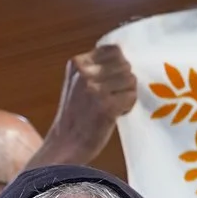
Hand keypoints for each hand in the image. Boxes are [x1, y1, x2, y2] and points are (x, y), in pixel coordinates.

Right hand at [34, 43, 139, 166]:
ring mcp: (94, 89)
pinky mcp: (106, 106)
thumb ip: (96, 68)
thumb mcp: (77, 83)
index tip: (108, 84)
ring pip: (131, 80)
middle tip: (108, 99)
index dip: (118, 67)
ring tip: (110, 107)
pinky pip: (131, 97)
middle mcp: (84, 73)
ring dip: (126, 95)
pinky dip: (127, 107)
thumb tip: (126, 59)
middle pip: (125, 66)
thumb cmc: (75, 117)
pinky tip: (114, 115)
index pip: (115, 51)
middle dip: (123, 83)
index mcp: (77, 63)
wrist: (64, 146)